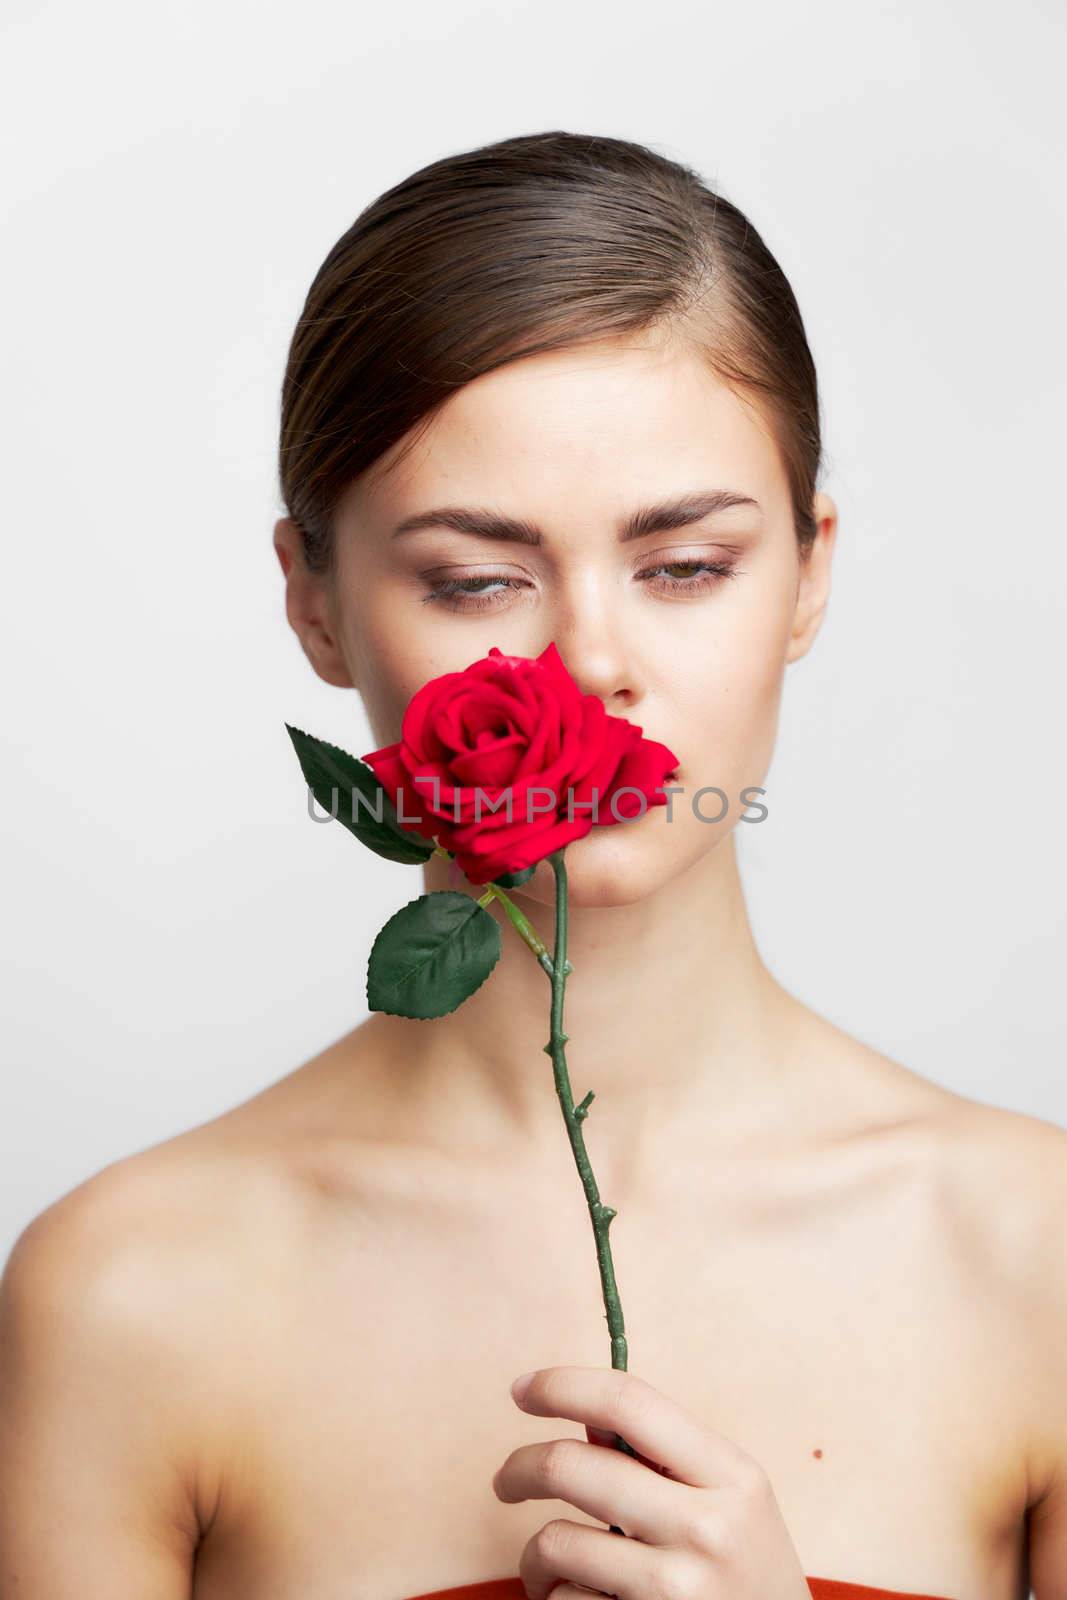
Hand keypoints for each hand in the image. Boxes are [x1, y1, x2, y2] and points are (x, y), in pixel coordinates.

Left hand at [491, 1365, 811, 1599]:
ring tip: (549, 1566)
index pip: (629, 1402)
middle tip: (506, 1481)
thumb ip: (665, 1458)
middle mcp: (706, 1528)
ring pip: (554, 1541)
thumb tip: (583, 1418)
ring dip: (534, 1554)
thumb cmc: (747, 1576)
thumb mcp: (731, 1503)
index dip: (563, 1385)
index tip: (523, 1389)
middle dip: (519, 1468)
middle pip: (572, 1466)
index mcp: (731, 1475)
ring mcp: (676, 1591)